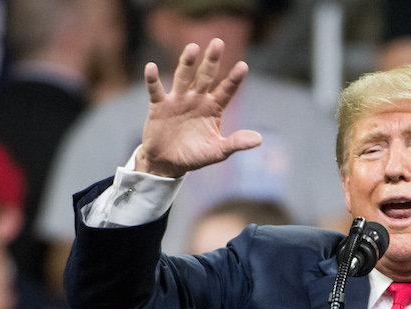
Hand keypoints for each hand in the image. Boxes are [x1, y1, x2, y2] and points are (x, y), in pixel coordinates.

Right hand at [133, 39, 262, 177]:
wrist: (167, 163)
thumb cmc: (194, 156)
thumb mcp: (217, 152)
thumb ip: (235, 143)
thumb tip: (259, 140)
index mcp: (213, 108)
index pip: (226, 91)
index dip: (234, 79)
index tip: (243, 66)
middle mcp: (197, 98)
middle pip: (205, 76)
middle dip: (211, 61)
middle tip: (218, 43)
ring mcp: (178, 99)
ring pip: (183, 77)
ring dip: (187, 63)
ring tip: (192, 48)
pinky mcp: (159, 105)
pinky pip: (156, 90)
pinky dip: (152, 79)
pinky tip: (151, 67)